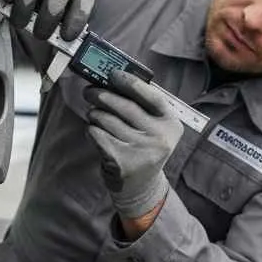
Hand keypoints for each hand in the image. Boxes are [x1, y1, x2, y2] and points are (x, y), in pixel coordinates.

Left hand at [85, 70, 182, 219]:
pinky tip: (95, 131)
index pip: (152, 97)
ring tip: (94, 115)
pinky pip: (97, 135)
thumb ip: (142, 105)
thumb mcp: (154, 128)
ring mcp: (141, 151)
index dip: (130, 82)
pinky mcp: (121, 161)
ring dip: (95, 114)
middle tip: (90, 91)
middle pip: (125, 106)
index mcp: (171, 124)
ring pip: (107, 120)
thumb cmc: (143, 148)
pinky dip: (91, 129)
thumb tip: (113, 78)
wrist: (141, 187)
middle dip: (102, 95)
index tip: (113, 73)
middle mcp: (160, 138)